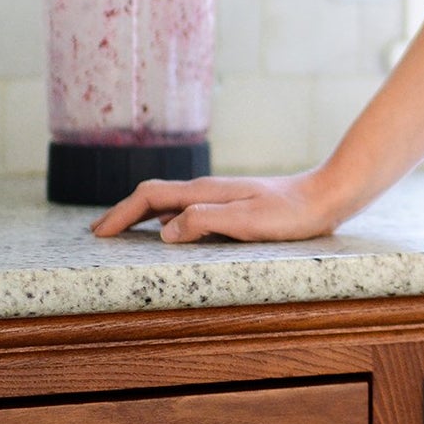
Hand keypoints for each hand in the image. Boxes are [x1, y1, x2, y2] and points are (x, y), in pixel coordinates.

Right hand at [89, 173, 337, 242]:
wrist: (325, 196)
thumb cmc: (290, 212)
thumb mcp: (246, 221)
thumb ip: (204, 221)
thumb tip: (163, 231)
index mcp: (205, 191)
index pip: (150, 197)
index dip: (120, 214)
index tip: (98, 233)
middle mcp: (207, 190)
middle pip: (153, 196)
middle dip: (123, 212)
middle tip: (98, 232)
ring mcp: (219, 195)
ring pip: (168, 202)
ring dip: (140, 215)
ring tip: (121, 231)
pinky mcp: (232, 205)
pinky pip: (186, 209)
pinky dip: (164, 219)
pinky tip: (166, 231)